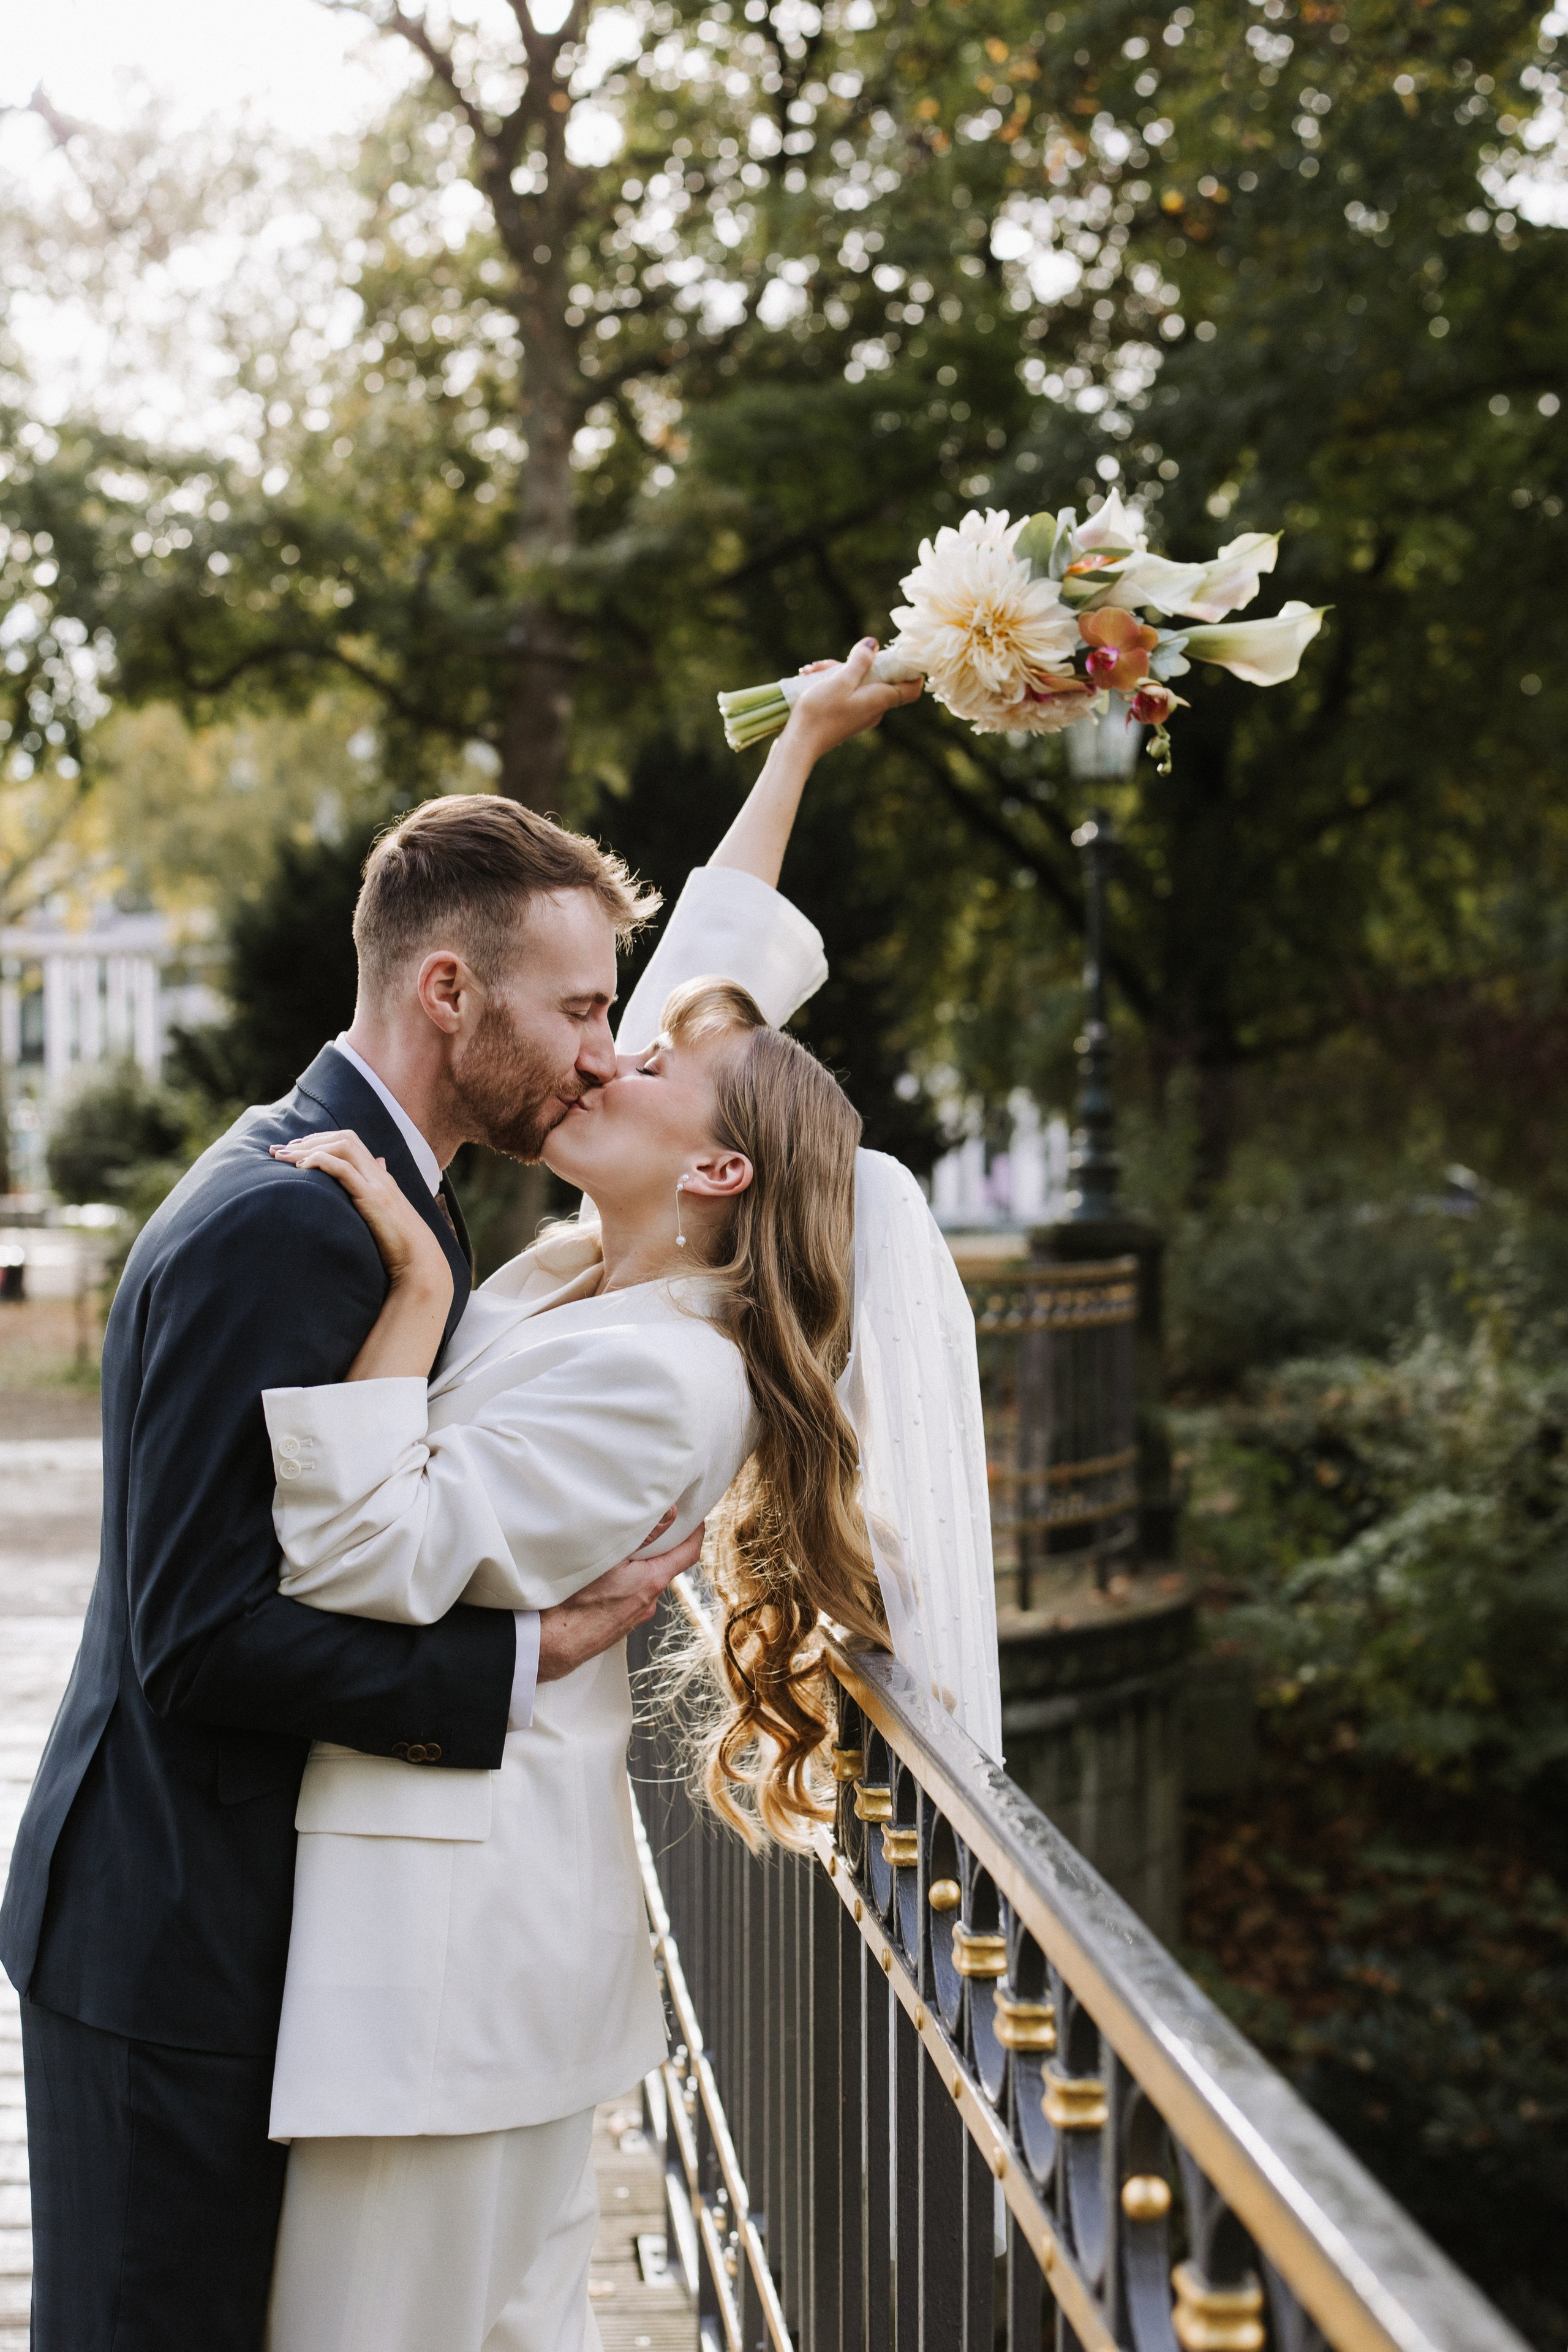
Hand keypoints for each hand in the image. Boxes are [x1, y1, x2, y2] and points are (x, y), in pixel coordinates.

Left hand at [271, 1131, 452, 1307]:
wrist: (419, 1261)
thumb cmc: (399, 1243)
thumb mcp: (383, 1213)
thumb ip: (375, 1191)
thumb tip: (377, 1166)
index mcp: (380, 1177)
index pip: (350, 1141)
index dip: (320, 1139)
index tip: (294, 1149)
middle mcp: (379, 1175)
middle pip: (344, 1138)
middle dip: (309, 1140)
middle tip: (280, 1151)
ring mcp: (377, 1185)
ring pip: (344, 1147)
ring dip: (310, 1148)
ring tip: (284, 1159)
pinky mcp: (372, 1199)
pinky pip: (344, 1170)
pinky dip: (320, 1162)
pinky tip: (301, 1168)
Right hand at [536, 1515, 705, 1683]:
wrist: (551, 1644)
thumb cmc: (575, 1602)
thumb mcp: (610, 1558)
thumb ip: (644, 1536)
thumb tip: (670, 1514)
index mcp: (652, 1581)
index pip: (688, 1553)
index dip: (695, 1531)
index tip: (695, 1516)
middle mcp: (649, 1601)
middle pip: (665, 1565)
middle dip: (660, 1546)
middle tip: (648, 1524)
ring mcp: (635, 1615)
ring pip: (644, 1581)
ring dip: (638, 1566)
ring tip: (618, 1550)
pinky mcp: (620, 1623)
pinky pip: (629, 1595)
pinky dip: (624, 1582)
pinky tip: (603, 1577)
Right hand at [783, 637, 921, 759]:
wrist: (799, 744)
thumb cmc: (820, 713)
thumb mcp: (840, 680)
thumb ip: (860, 661)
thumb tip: (874, 644)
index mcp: (880, 700)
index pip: (912, 688)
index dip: (911, 671)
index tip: (897, 654)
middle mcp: (875, 709)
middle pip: (879, 678)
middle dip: (856, 663)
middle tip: (828, 663)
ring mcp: (861, 714)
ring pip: (858, 683)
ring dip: (836, 672)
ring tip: (811, 671)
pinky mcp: (847, 716)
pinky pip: (847, 693)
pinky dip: (832, 683)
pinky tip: (810, 679)